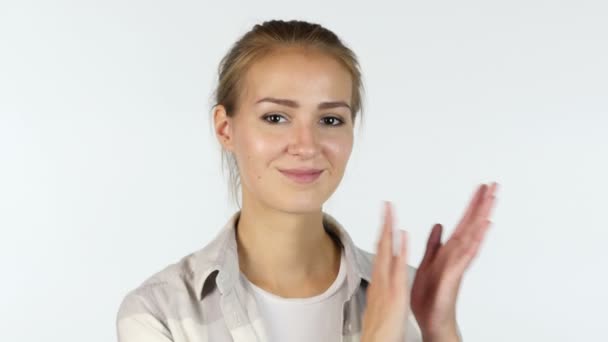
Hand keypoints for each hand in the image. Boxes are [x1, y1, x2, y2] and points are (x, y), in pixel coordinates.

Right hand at [361, 201, 408, 341]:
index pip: (381, 252)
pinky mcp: (396, 292)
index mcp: (380, 282)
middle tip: (386, 205)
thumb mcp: (381, 303)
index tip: (386, 217)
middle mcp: (381, 280)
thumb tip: (383, 278)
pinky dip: (400, 250)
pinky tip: (402, 236)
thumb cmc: (381, 329)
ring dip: (389, 230)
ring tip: (390, 211)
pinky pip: (398, 267)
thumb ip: (382, 288)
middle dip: (384, 225)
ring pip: (386, 252)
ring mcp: (387, 284)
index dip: (383, 233)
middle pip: (381, 247)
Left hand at [411, 182, 498, 340]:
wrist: (432, 320)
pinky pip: (465, 254)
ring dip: (482, 217)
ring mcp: (458, 264)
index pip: (463, 223)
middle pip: (472, 225)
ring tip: (491, 199)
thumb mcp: (428, 263)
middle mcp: (457, 255)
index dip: (471, 205)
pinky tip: (483, 228)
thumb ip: (434, 244)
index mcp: (449, 251)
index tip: (480, 188)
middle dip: (482, 204)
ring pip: (472, 236)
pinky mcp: (454, 274)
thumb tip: (439, 225)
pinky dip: (475, 240)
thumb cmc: (431, 297)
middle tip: (493, 185)